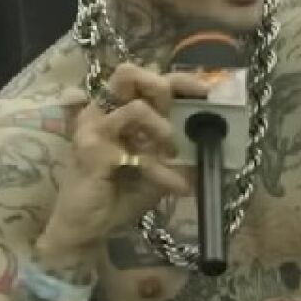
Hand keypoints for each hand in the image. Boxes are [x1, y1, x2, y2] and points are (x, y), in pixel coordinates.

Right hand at [40, 63, 207, 259]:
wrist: (87, 226)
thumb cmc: (120, 194)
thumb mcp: (159, 168)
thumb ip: (178, 150)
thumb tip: (213, 138)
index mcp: (118, 110)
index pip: (147, 79)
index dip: (179, 79)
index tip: (207, 92)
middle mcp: (103, 112)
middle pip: (128, 73)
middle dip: (163, 87)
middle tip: (182, 113)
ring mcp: (94, 129)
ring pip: (136, 108)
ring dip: (164, 130)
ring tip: (174, 155)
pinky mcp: (92, 151)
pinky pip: (136, 152)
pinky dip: (161, 170)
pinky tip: (174, 186)